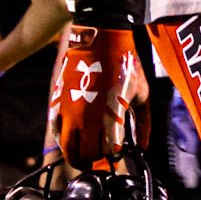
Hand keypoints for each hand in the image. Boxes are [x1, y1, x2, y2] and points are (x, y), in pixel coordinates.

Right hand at [49, 23, 149, 166]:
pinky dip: (65, 142)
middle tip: (103, 153)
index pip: (111, 152)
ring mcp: (70, 112)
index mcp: (111, 116)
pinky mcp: (57, 105)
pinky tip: (74, 139)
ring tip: (87, 155)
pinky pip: (57, 134)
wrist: (100, 40)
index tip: (118, 149)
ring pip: (70, 150)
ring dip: (79, 157)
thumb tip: (142, 147)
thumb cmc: (125, 67)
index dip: (116, 154)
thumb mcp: (142, 94)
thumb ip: (143, 124)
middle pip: (90, 156)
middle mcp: (88, 118)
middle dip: (98, 158)